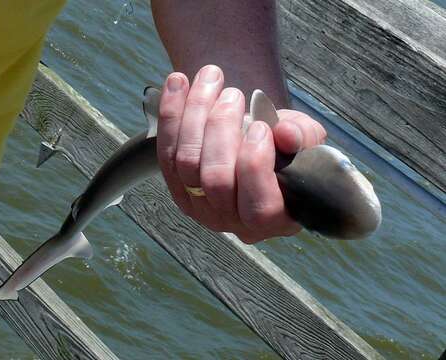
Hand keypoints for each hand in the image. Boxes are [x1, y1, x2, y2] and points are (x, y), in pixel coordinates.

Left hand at [156, 65, 326, 242]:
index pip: (260, 206)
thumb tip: (286, 133)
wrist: (255, 155)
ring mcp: (199, 207)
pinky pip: (165, 151)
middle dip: (222, 129)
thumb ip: (304, 139)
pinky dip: (170, 114)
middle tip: (234, 94)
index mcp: (272, 219)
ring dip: (195, 113)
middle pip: (216, 180)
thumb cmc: (284, 153)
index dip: (255, 165)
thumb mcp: (306, 144)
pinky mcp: (176, 187)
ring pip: (186, 162)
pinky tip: (178, 83)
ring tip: (210, 78)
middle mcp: (231, 220)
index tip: (260, 127)